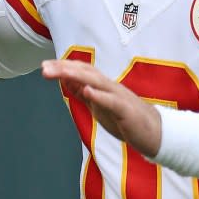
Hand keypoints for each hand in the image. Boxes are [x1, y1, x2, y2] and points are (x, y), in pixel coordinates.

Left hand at [42, 59, 161, 157]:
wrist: (154, 132)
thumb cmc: (126, 118)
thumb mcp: (100, 105)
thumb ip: (84, 94)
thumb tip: (66, 81)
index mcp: (103, 86)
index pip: (81, 71)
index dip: (63, 67)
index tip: (44, 66)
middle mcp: (110, 87)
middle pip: (86, 72)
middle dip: (64, 68)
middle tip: (44, 68)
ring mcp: (119, 97)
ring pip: (96, 81)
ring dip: (76, 76)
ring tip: (59, 73)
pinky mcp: (126, 111)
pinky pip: (112, 101)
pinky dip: (99, 95)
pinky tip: (87, 91)